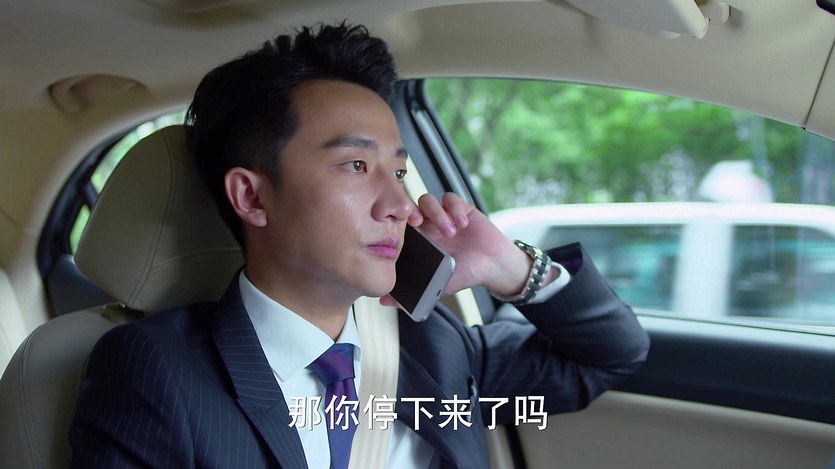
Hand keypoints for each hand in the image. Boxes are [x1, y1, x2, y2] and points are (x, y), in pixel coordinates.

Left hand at [383, 192, 532, 303]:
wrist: (493, 266)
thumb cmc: (465, 274)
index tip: (401, 232)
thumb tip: (383, 301)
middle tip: (418, 222)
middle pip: (410, 206)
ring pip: (429, 201)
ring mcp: (444, 215)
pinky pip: (451, 198)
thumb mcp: (437, 286)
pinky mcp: (461, 208)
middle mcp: (429, 225)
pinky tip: (463, 223)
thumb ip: (412, 291)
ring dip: (437, 214)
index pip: (399, 224)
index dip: (396, 223)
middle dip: (411, 211)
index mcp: (419, 240)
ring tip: (451, 232)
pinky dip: (454, 208)